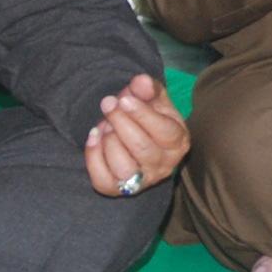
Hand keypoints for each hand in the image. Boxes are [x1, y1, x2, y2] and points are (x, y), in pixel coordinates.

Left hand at [84, 75, 188, 196]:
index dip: (142, 115)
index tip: (124, 99)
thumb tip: (142, 81)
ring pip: (123, 166)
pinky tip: (94, 137)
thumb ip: (148, 88)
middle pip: (142, 148)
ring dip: (109, 140)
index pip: (165, 132)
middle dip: (120, 122)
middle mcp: (164, 165)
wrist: (133, 133)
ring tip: (105, 124)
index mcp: (178, 141)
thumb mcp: (151, 98)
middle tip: (108, 103)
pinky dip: (93, 156)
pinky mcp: (118, 189)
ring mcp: (142, 181)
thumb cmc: (146, 115)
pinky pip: (103, 179)